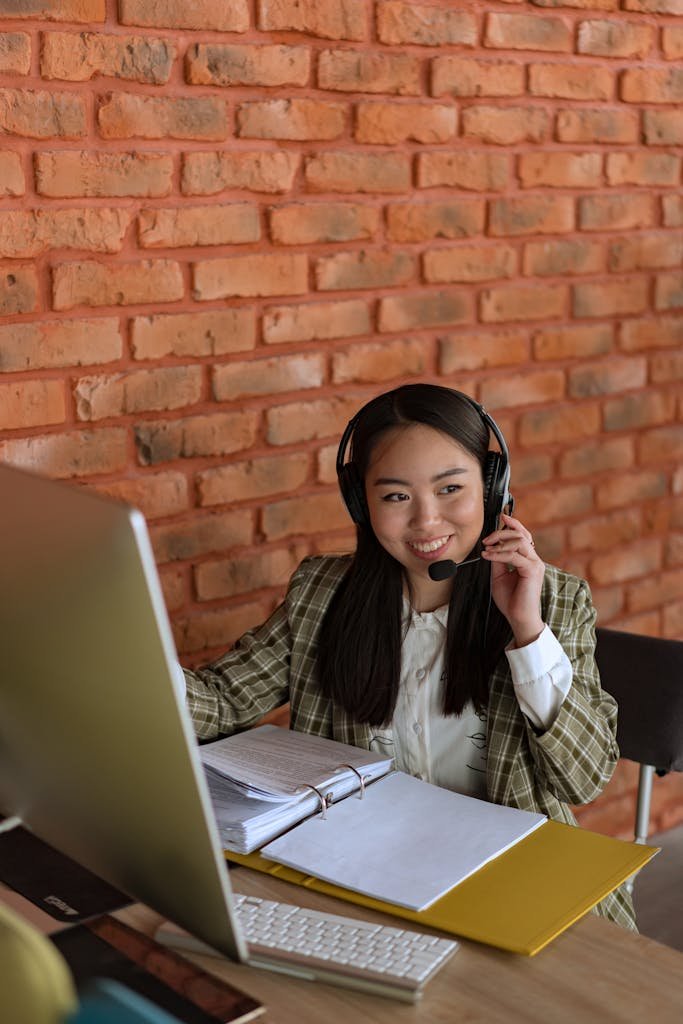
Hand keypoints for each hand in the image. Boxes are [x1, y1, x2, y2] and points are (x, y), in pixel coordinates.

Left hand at [481, 513, 544, 647]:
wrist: (519, 618)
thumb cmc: (511, 600)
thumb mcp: (499, 576)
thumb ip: (498, 560)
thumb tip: (490, 546)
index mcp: (528, 559)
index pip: (524, 535)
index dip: (514, 524)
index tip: (502, 517)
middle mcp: (534, 559)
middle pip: (520, 534)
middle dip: (501, 532)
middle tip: (486, 539)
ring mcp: (535, 564)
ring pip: (519, 541)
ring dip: (499, 542)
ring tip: (486, 549)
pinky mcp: (533, 570)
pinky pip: (514, 556)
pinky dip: (499, 554)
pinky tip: (488, 556)